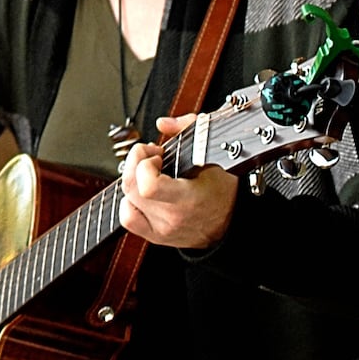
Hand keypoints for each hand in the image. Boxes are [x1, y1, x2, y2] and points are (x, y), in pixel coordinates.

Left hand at [119, 114, 237, 248]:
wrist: (232, 222)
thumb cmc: (224, 190)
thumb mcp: (214, 154)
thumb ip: (189, 129)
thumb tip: (163, 123)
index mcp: (188, 199)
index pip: (148, 185)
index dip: (145, 163)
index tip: (158, 154)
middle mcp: (172, 217)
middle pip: (132, 188)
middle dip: (137, 162)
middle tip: (153, 157)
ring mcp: (161, 229)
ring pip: (126, 200)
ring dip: (132, 180)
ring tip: (148, 174)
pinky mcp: (155, 235)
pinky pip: (128, 219)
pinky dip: (129, 202)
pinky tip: (142, 193)